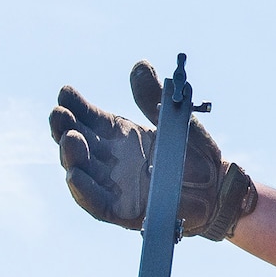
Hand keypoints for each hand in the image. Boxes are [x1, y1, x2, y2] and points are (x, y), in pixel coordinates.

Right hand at [49, 61, 256, 239]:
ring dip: (71, 156)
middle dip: (64, 128)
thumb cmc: (194, 153)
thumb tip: (140, 66)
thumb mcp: (173, 119)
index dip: (76, 106)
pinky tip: (74, 175)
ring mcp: (114, 185)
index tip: (66, 91)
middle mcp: (110, 160)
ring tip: (68, 138)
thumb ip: (152, 97)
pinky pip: (97, 203)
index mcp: (119, 136)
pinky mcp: (122, 210)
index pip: (89, 119)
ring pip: (82, 171)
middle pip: (79, 143)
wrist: (217, 188)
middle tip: (58, 113)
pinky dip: (84, 190)